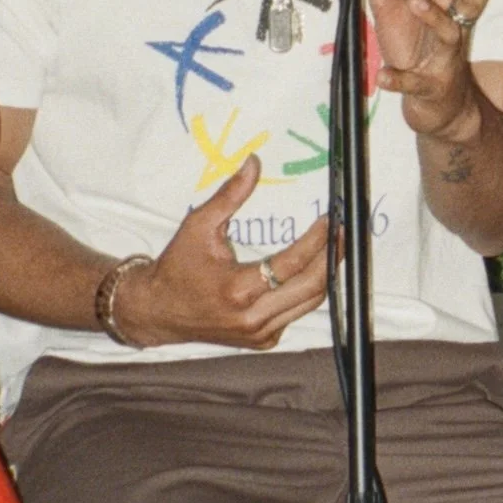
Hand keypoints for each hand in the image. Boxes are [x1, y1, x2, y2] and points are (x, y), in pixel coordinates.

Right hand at [114, 157, 332, 350]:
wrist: (158, 311)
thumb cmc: (177, 267)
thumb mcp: (199, 225)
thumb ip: (231, 195)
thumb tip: (254, 162)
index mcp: (238, 289)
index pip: (292, 264)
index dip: (317, 241)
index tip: (331, 220)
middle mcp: (253, 317)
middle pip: (311, 288)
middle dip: (333, 258)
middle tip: (344, 233)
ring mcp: (260, 334)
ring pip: (309, 304)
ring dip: (326, 275)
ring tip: (336, 247)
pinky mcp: (263, 340)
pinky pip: (295, 313)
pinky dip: (307, 292)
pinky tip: (313, 270)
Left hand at [360, 0, 490, 139]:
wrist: (436, 104)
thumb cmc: (415, 49)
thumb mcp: (389, 8)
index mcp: (447, 8)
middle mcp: (453, 30)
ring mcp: (443, 59)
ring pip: (449, 36)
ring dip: (434, 18)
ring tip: (414, 0)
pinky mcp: (429, 87)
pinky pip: (416, 83)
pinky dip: (400, 80)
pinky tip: (383, 75)